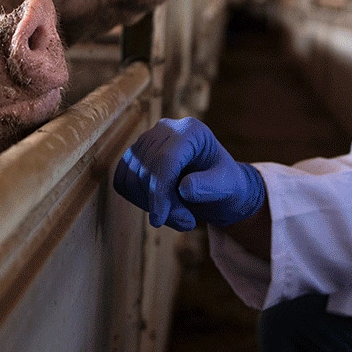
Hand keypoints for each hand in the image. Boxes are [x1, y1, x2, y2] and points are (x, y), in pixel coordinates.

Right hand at [112, 118, 265, 230]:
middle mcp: (165, 130)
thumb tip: (184, 188)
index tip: (159, 219)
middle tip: (186, 221)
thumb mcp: (228, 187)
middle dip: (161, 203)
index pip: (164, 159)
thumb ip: (210, 186)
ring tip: (179, 216)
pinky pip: (123, 181)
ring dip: (151, 205)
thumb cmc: (226, 184)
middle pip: (147, 170)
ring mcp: (147, 141)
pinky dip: (138, 200)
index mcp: (191, 130)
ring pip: (133, 178)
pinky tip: (161, 206)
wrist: (218, 186)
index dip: (158, 191)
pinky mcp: (135, 156)